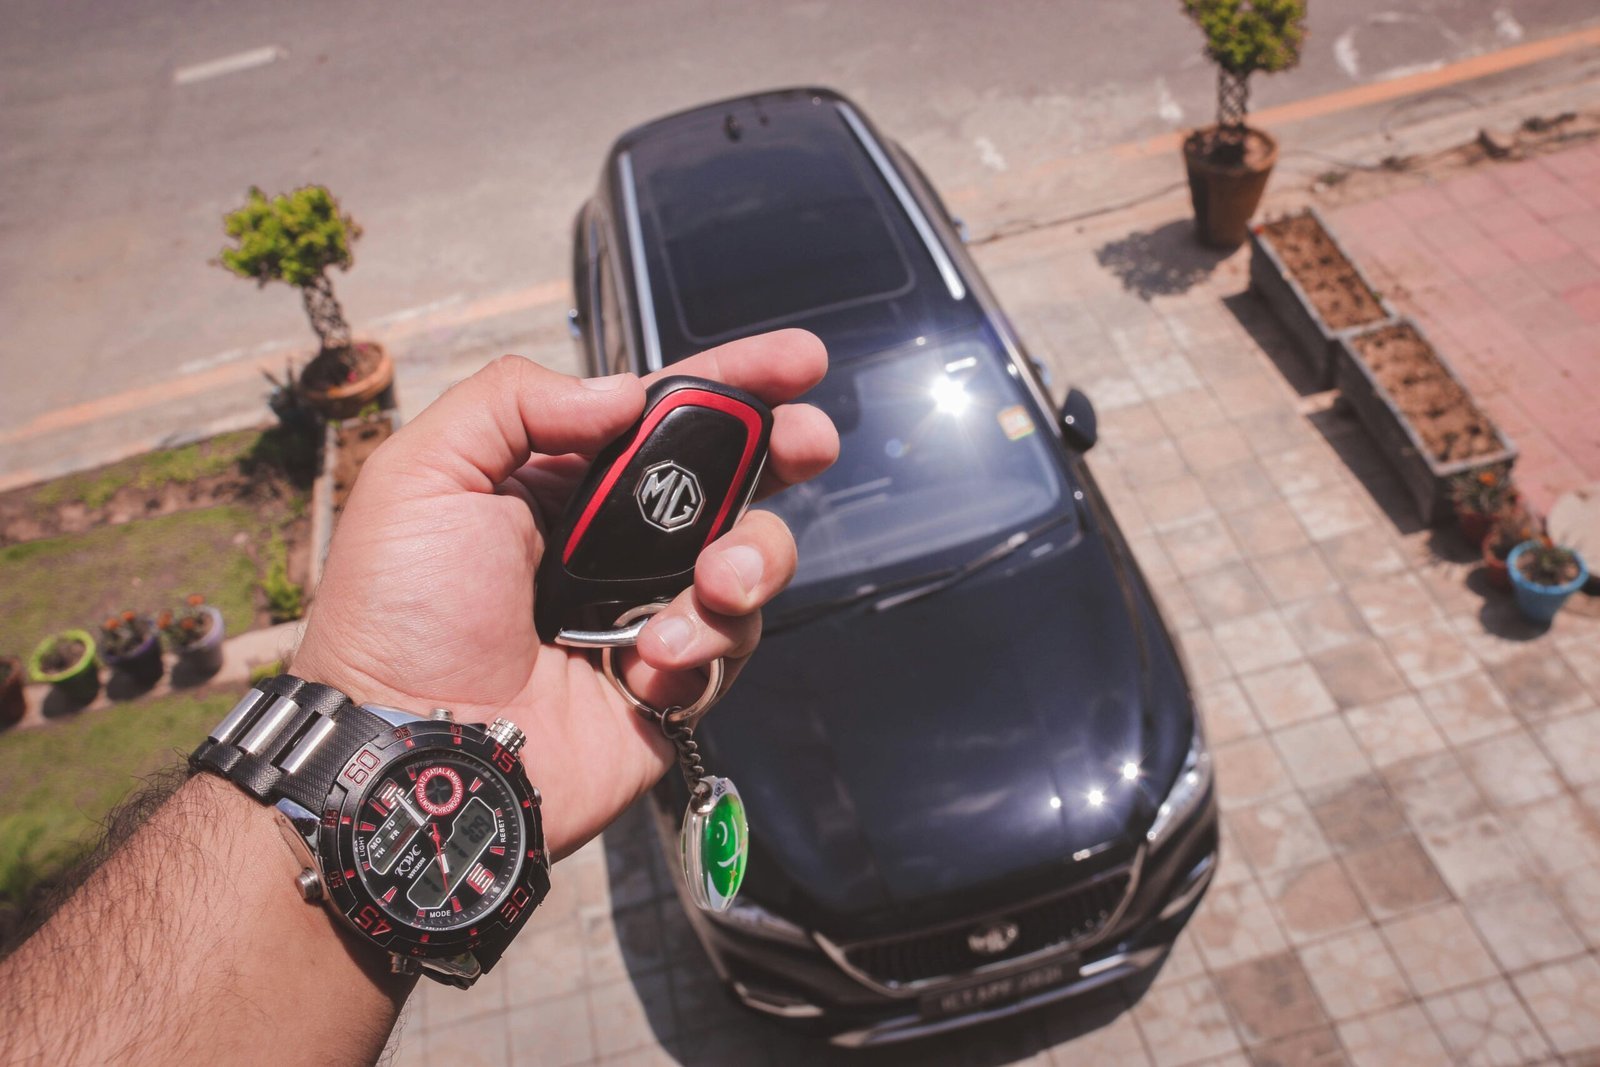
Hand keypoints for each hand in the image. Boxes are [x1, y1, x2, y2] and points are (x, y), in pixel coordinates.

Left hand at [293, 330, 836, 857]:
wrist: (414, 752)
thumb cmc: (401, 615)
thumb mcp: (424, 476)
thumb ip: (516, 402)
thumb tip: (622, 393)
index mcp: (554, 486)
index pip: (657, 418)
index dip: (731, 385)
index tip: (800, 361)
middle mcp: (607, 546)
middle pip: (724, 482)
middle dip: (780, 453)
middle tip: (812, 444)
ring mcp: (643, 615)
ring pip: (746, 560)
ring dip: (750, 557)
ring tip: (717, 582)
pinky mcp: (668, 687)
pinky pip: (730, 646)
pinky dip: (705, 643)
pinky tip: (649, 660)